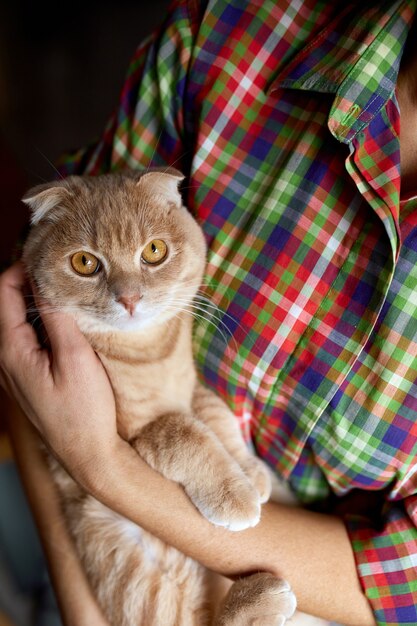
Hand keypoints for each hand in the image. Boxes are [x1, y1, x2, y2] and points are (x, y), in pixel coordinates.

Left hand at [0, 262, 118, 487]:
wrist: (88, 454)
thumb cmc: (84, 410)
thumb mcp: (75, 358)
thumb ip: (58, 317)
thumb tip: (47, 281)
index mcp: (10, 351)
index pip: (3, 293)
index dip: (22, 268)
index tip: (50, 256)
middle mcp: (4, 359)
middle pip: (8, 305)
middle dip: (31, 282)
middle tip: (63, 270)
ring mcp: (14, 370)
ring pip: (18, 321)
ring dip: (38, 302)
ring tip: (69, 291)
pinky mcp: (27, 377)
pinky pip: (27, 339)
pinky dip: (42, 323)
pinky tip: (66, 322)